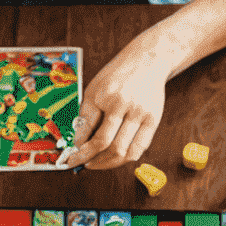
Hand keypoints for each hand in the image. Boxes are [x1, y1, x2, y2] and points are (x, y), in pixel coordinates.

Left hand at [66, 42, 169, 170]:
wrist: (148, 61)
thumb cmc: (118, 76)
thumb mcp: (94, 90)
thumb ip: (86, 116)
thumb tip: (78, 144)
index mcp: (106, 96)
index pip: (90, 133)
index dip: (80, 151)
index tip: (72, 160)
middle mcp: (124, 104)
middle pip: (106, 144)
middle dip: (91, 159)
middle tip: (84, 164)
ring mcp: (140, 113)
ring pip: (124, 151)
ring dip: (108, 163)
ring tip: (98, 163)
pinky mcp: (153, 120)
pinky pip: (139, 148)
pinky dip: (126, 158)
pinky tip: (116, 158)